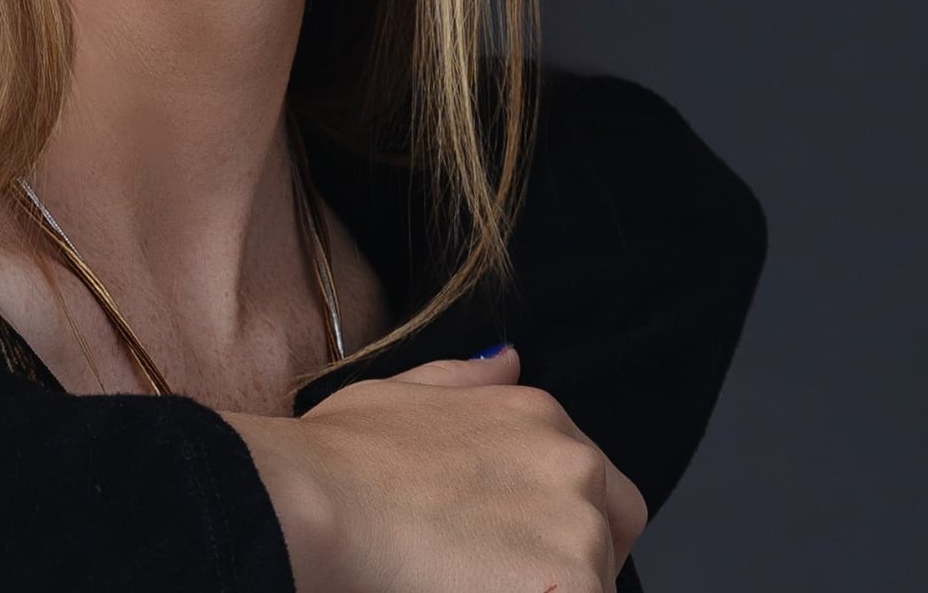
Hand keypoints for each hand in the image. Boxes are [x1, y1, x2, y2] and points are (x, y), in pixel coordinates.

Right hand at [227, 345, 648, 592]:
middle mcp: (572, 465)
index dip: (555, 518)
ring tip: (469, 580)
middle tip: (502, 574)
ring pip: (592, 577)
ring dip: (546, 585)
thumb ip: (468, 381)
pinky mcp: (573, 587)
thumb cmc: (339, 458)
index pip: (594, 480)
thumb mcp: (399, 392)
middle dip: (573, 557)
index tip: (511, 542)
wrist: (315, 506)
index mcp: (537, 415)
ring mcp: (577, 529)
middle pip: (612, 531)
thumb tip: (508, 359)